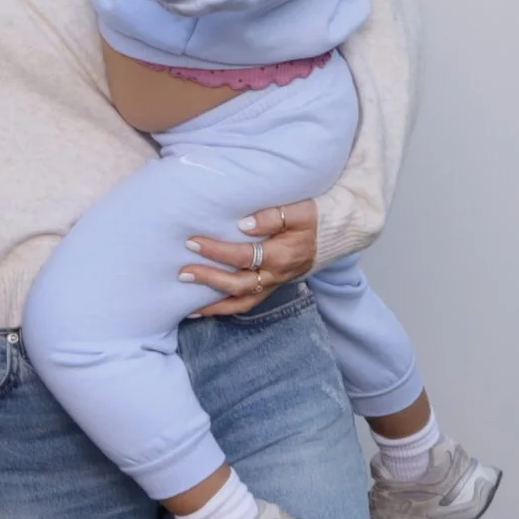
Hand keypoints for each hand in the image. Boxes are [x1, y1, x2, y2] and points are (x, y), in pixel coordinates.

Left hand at [182, 198, 319, 316]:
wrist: (335, 233)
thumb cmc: (314, 217)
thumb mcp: (299, 210)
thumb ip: (272, 216)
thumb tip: (242, 224)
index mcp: (282, 255)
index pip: (244, 256)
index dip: (217, 251)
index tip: (193, 242)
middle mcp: (277, 275)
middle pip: (239, 285)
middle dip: (209, 279)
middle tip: (183, 273)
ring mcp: (274, 284)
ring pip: (242, 302)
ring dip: (214, 305)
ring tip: (188, 305)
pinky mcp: (272, 287)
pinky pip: (247, 303)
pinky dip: (226, 308)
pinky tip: (205, 307)